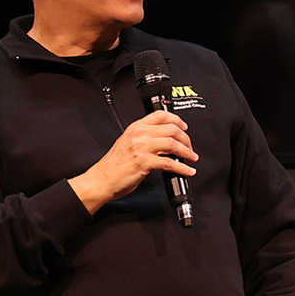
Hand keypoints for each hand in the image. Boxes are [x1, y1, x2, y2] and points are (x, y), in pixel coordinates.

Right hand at [69, 110, 198, 212]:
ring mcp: (141, 147)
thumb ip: (144, 138)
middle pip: (171, 129)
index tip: (184, 127)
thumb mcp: (128, 143)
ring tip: (192, 158)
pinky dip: (182, 168)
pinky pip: (170, 163)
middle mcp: (139, 134)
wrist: (102, 179)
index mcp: (135, 127)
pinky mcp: (144, 162)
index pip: (160, 115)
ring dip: (187, 152)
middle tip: (190, 147)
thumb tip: (165, 142)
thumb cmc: (114, 165)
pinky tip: (187, 171)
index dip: (177, 120)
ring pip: (173, 144)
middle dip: (186, 139)